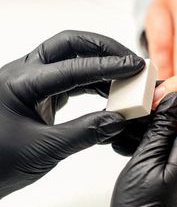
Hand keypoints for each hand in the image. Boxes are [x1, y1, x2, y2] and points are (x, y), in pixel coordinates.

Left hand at [0, 30, 143, 197]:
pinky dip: (93, 82)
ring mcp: (33, 82)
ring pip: (71, 59)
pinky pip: (70, 78)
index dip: (107, 67)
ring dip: (101, 64)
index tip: (134, 68)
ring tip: (127, 77)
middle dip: (103, 49)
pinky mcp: (40, 93)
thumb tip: (117, 121)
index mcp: (20, 83)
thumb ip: (83, 134)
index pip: (71, 68)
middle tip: (131, 61)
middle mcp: (25, 74)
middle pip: (69, 45)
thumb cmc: (0, 161)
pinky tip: (109, 91)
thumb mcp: (44, 149)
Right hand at [107, 93, 176, 206]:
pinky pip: (170, 150)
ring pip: (174, 134)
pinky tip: (135, 146)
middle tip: (136, 111)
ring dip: (154, 127)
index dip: (173, 94)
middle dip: (160, 111)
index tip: (150, 94)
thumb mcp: (145, 161)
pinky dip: (153, 143)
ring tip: (131, 130)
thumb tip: (172, 100)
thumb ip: (160, 129)